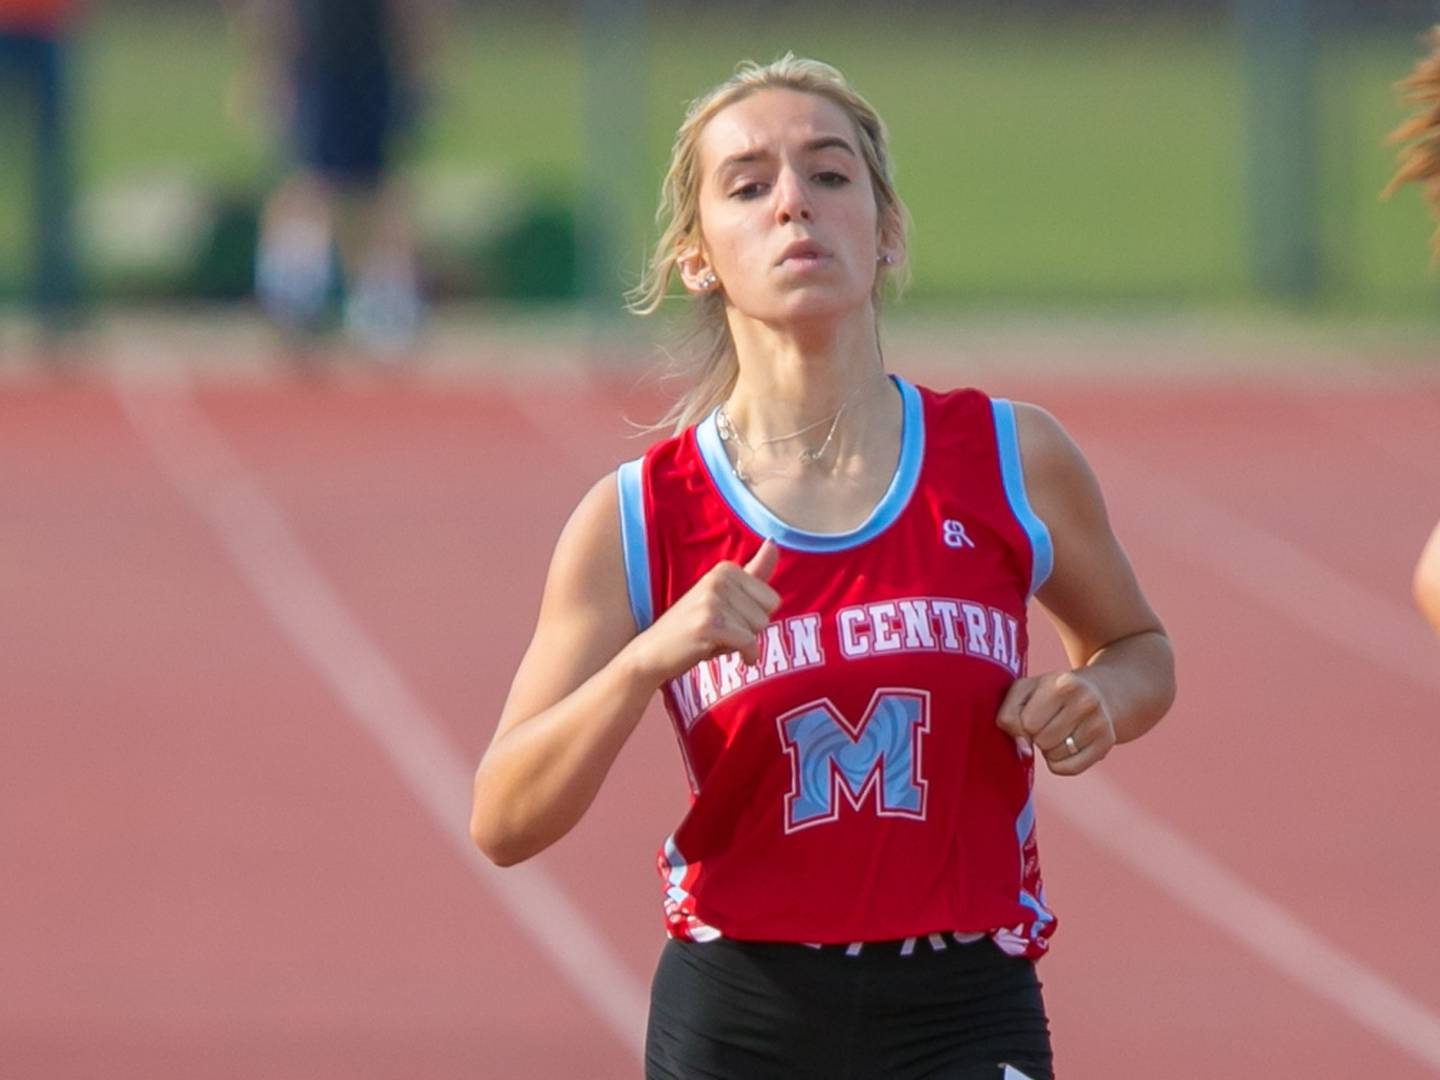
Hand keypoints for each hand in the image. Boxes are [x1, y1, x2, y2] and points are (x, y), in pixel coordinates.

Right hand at [626, 539, 781, 685]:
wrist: (654, 650)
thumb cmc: (694, 624)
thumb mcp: (726, 595)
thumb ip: (754, 571)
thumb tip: (773, 542)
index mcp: (726, 569)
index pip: (772, 600)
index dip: (753, 617)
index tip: (727, 618)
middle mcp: (719, 578)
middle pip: (766, 615)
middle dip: (748, 630)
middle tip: (719, 630)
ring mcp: (712, 599)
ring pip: (758, 629)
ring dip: (739, 643)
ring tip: (714, 638)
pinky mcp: (709, 623)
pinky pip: (749, 643)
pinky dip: (746, 656)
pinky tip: (729, 656)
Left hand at [996, 670, 1116, 776]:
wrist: (1094, 692)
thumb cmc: (1048, 693)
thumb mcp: (1022, 691)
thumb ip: (1009, 716)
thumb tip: (1024, 750)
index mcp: (1064, 682)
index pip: (1027, 723)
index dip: (1024, 723)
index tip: (1033, 712)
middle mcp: (1087, 701)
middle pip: (1042, 741)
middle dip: (1037, 736)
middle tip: (1048, 722)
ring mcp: (1100, 723)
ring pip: (1055, 757)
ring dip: (1049, 750)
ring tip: (1059, 730)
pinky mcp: (1107, 743)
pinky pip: (1070, 768)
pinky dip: (1061, 763)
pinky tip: (1068, 745)